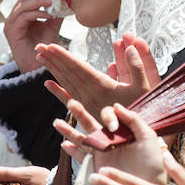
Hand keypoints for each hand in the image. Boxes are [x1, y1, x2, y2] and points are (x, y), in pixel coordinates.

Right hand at [3, 0, 62, 72]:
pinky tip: (49, 15)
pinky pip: (24, 17)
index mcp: (21, 15)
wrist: (37, 65)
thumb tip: (64, 0)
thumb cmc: (43, 46)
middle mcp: (13, 18)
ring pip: (23, 5)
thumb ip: (56, 13)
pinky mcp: (11, 31)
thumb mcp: (52, 25)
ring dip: (39, 2)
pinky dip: (37, 13)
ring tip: (53, 3)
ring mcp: (10, 24)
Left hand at [38, 33, 159, 115]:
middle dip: (54, 59)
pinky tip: (47, 84)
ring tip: (40, 57)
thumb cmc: (143, 111)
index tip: (51, 46)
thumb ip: (137, 66)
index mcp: (103, 87)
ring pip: (66, 83)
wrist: (137, 138)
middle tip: (39, 46)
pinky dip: (57, 91)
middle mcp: (91, 95)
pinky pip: (69, 98)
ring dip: (53, 69)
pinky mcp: (87, 111)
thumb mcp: (145, 88)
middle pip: (69, 74)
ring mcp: (87, 104)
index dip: (64, 57)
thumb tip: (129, 46)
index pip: (79, 68)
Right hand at [54, 100, 165, 184]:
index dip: (109, 117)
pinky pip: (81, 158)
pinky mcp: (96, 168)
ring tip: (56, 122)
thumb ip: (134, 121)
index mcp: (121, 131)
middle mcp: (109, 141)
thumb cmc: (153, 164)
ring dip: (69, 131)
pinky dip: (72, 152)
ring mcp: (101, 154)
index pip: (109, 116)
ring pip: (81, 139)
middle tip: (70, 102)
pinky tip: (64, 145)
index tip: (113, 127)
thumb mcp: (148, 138)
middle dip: (80, 113)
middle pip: (90, 124)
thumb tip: (116, 106)